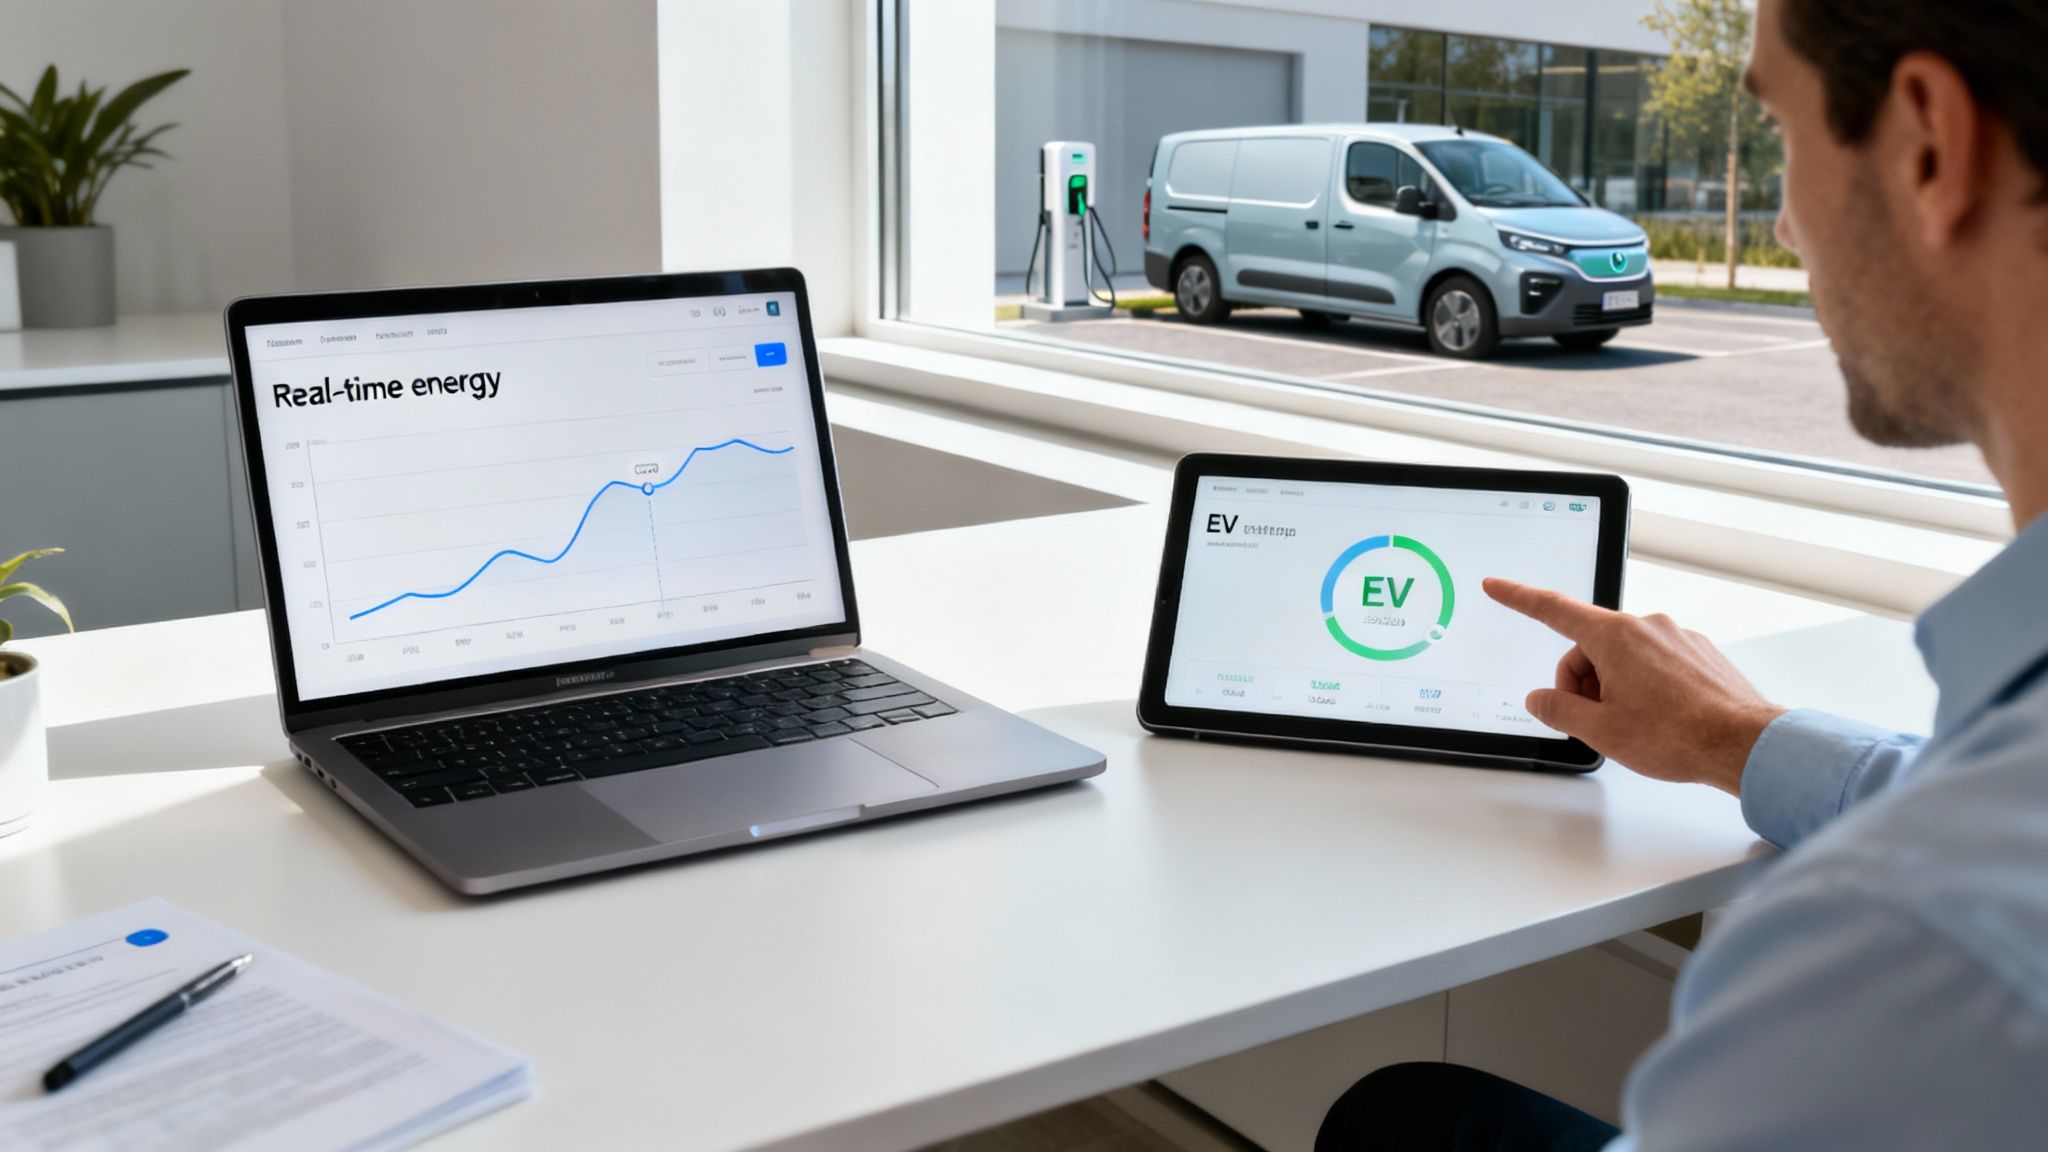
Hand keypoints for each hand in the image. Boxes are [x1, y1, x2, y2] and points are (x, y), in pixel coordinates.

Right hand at [1482, 578, 1786, 794]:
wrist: (1743, 744)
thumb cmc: (1678, 735)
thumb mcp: (1600, 730)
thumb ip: (1559, 710)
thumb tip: (1542, 699)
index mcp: (1615, 636)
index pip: (1553, 609)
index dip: (1518, 598)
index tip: (1498, 586)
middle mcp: (1646, 626)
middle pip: (1589, 646)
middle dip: (1582, 683)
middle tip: (1595, 723)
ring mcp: (1676, 636)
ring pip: (1623, 657)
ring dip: (1615, 687)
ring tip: (1635, 725)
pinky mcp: (1698, 652)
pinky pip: (1655, 662)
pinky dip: (1646, 686)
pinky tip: (1661, 717)